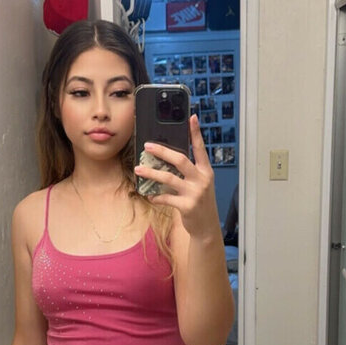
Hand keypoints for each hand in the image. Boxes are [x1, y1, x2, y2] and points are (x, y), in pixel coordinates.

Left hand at [134, 115, 220, 239]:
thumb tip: (167, 159)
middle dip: (162, 151)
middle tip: (147, 146)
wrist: (207, 226)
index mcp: (206, 171)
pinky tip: (149, 196)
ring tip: (139, 169)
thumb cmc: (200, 202)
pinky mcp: (186, 206)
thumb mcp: (200, 184)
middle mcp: (202, 180)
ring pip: (168, 178)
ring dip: (151, 173)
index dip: (196, 133)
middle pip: (180, 160)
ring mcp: (195, 193)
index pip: (200, 148)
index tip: (191, 117)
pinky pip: (166, 198)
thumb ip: (189, 172)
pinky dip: (156, 197)